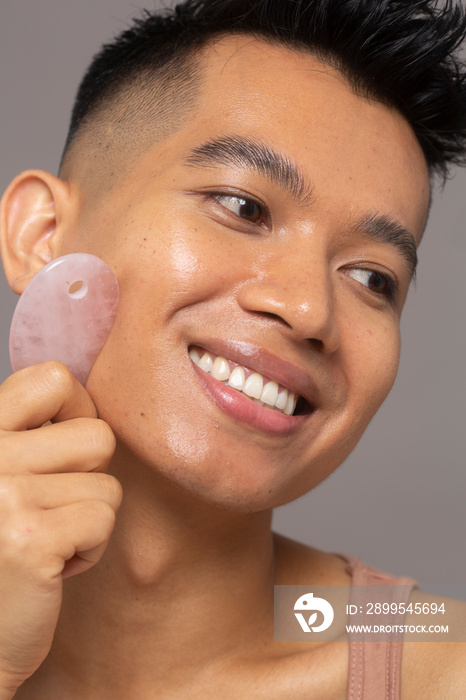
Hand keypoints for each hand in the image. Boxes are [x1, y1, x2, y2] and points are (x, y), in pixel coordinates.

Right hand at [0, 362, 121, 696]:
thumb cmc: (4, 550)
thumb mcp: (7, 472)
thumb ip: (33, 431)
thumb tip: (92, 397)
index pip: (54, 377)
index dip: (77, 411)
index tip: (61, 450)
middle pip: (98, 436)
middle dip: (89, 477)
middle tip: (50, 509)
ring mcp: (2, 495)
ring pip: (108, 482)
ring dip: (89, 517)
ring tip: (47, 539)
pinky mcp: (29, 539)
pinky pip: (104, 519)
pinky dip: (89, 550)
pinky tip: (51, 567)